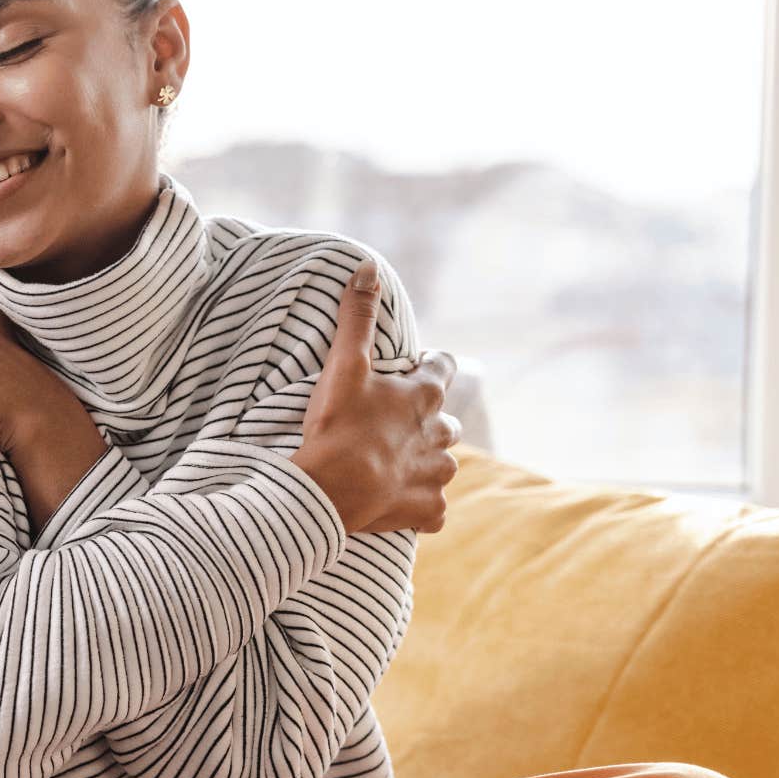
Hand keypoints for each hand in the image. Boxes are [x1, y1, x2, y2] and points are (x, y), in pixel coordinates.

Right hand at [290, 260, 462, 534]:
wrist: (331, 489)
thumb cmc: (338, 425)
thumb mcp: (344, 365)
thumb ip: (357, 317)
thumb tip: (368, 267)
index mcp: (425, 396)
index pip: (444, 368)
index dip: (430, 366)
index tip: (412, 370)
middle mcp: (441, 434)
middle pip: (446, 421)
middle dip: (427, 421)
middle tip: (392, 424)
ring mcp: (436, 475)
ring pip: (442, 465)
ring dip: (425, 463)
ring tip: (392, 466)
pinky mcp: (427, 510)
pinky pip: (434, 510)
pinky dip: (420, 507)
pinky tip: (400, 505)